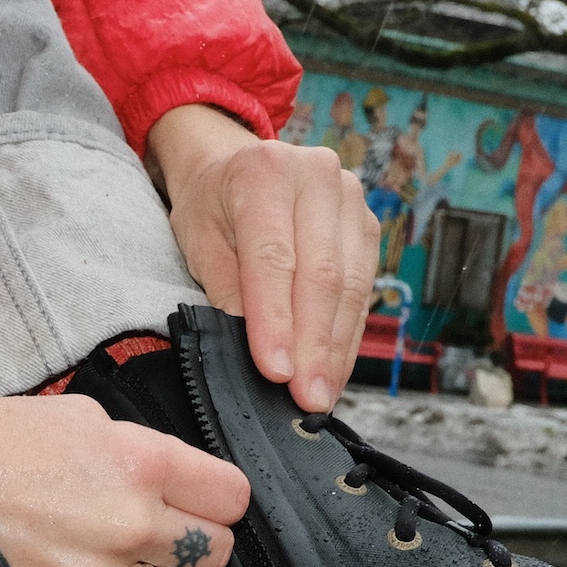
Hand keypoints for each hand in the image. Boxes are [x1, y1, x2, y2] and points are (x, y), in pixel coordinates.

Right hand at [0, 369, 248, 566]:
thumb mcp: (76, 417)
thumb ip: (139, 451)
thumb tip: (177, 479)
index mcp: (137, 464)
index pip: (231, 497)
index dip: (219, 498)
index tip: (205, 500)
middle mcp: (127, 526)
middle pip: (214, 554)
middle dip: (197, 542)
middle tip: (168, 532)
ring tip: (127, 561)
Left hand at [147, 104, 381, 412]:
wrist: (236, 168)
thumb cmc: (212, 207)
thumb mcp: (199, 242)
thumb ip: (225, 291)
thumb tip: (255, 352)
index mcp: (265, 173)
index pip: (274, 260)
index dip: (276, 321)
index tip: (275, 373)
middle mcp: (317, 177)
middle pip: (322, 275)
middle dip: (313, 345)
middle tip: (306, 397)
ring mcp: (351, 200)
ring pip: (351, 286)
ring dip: (336, 348)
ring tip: (321, 393)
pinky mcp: (367, 226)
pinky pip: (364, 289)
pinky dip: (346, 335)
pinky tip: (334, 369)